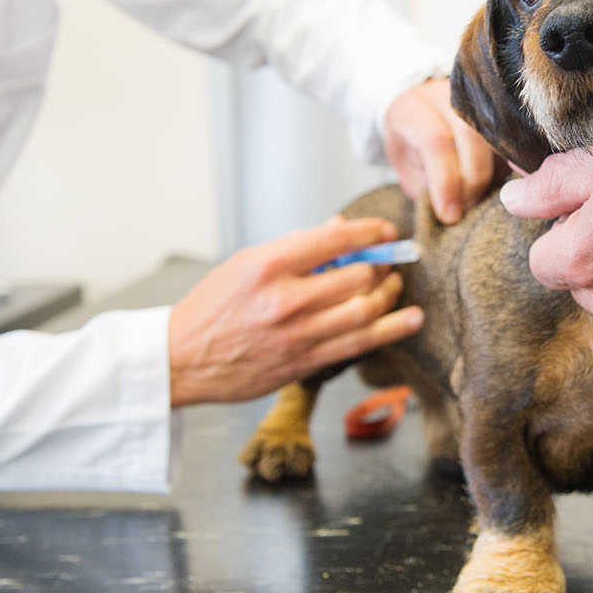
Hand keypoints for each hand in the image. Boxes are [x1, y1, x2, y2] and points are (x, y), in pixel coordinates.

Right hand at [167, 217, 422, 406]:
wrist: (181, 360)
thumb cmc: (211, 308)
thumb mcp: (245, 263)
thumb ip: (295, 247)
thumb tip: (339, 229)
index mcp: (267, 265)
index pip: (334, 239)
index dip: (369, 233)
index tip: (384, 231)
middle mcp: (285, 300)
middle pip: (358, 276)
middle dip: (383, 265)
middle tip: (389, 261)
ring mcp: (297, 335)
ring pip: (365, 310)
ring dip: (390, 294)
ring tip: (396, 285)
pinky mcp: (304, 363)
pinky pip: (359, 344)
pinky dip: (392, 329)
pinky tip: (411, 318)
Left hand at [383, 78, 497, 223]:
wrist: (421, 108)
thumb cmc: (409, 142)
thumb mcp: (404, 166)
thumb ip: (425, 185)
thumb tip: (453, 211)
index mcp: (413, 108)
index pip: (434, 141)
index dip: (444, 181)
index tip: (449, 214)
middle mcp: (446, 96)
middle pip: (471, 137)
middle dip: (472, 182)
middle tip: (466, 209)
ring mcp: (476, 99)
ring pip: (497, 137)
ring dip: (493, 175)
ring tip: (481, 199)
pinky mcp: (498, 109)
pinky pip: (512, 139)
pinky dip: (508, 166)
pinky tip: (498, 184)